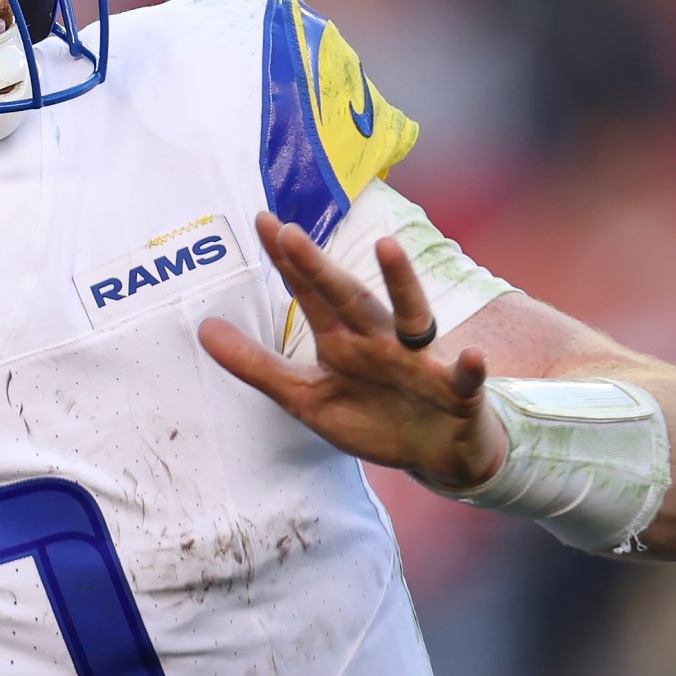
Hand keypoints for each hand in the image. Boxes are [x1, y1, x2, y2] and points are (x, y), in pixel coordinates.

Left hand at [198, 212, 507, 489]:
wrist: (437, 454)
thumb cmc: (373, 418)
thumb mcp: (306, 399)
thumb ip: (257, 367)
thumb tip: (203, 331)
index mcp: (343, 341)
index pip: (310, 294)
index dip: (287, 262)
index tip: (263, 221)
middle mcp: (380, 340)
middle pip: (347, 297)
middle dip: (319, 267)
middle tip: (290, 232)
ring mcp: (420, 362)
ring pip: (410, 316)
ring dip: (401, 282)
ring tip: (388, 248)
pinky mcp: (457, 392)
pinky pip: (465, 378)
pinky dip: (471, 369)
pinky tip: (472, 357)